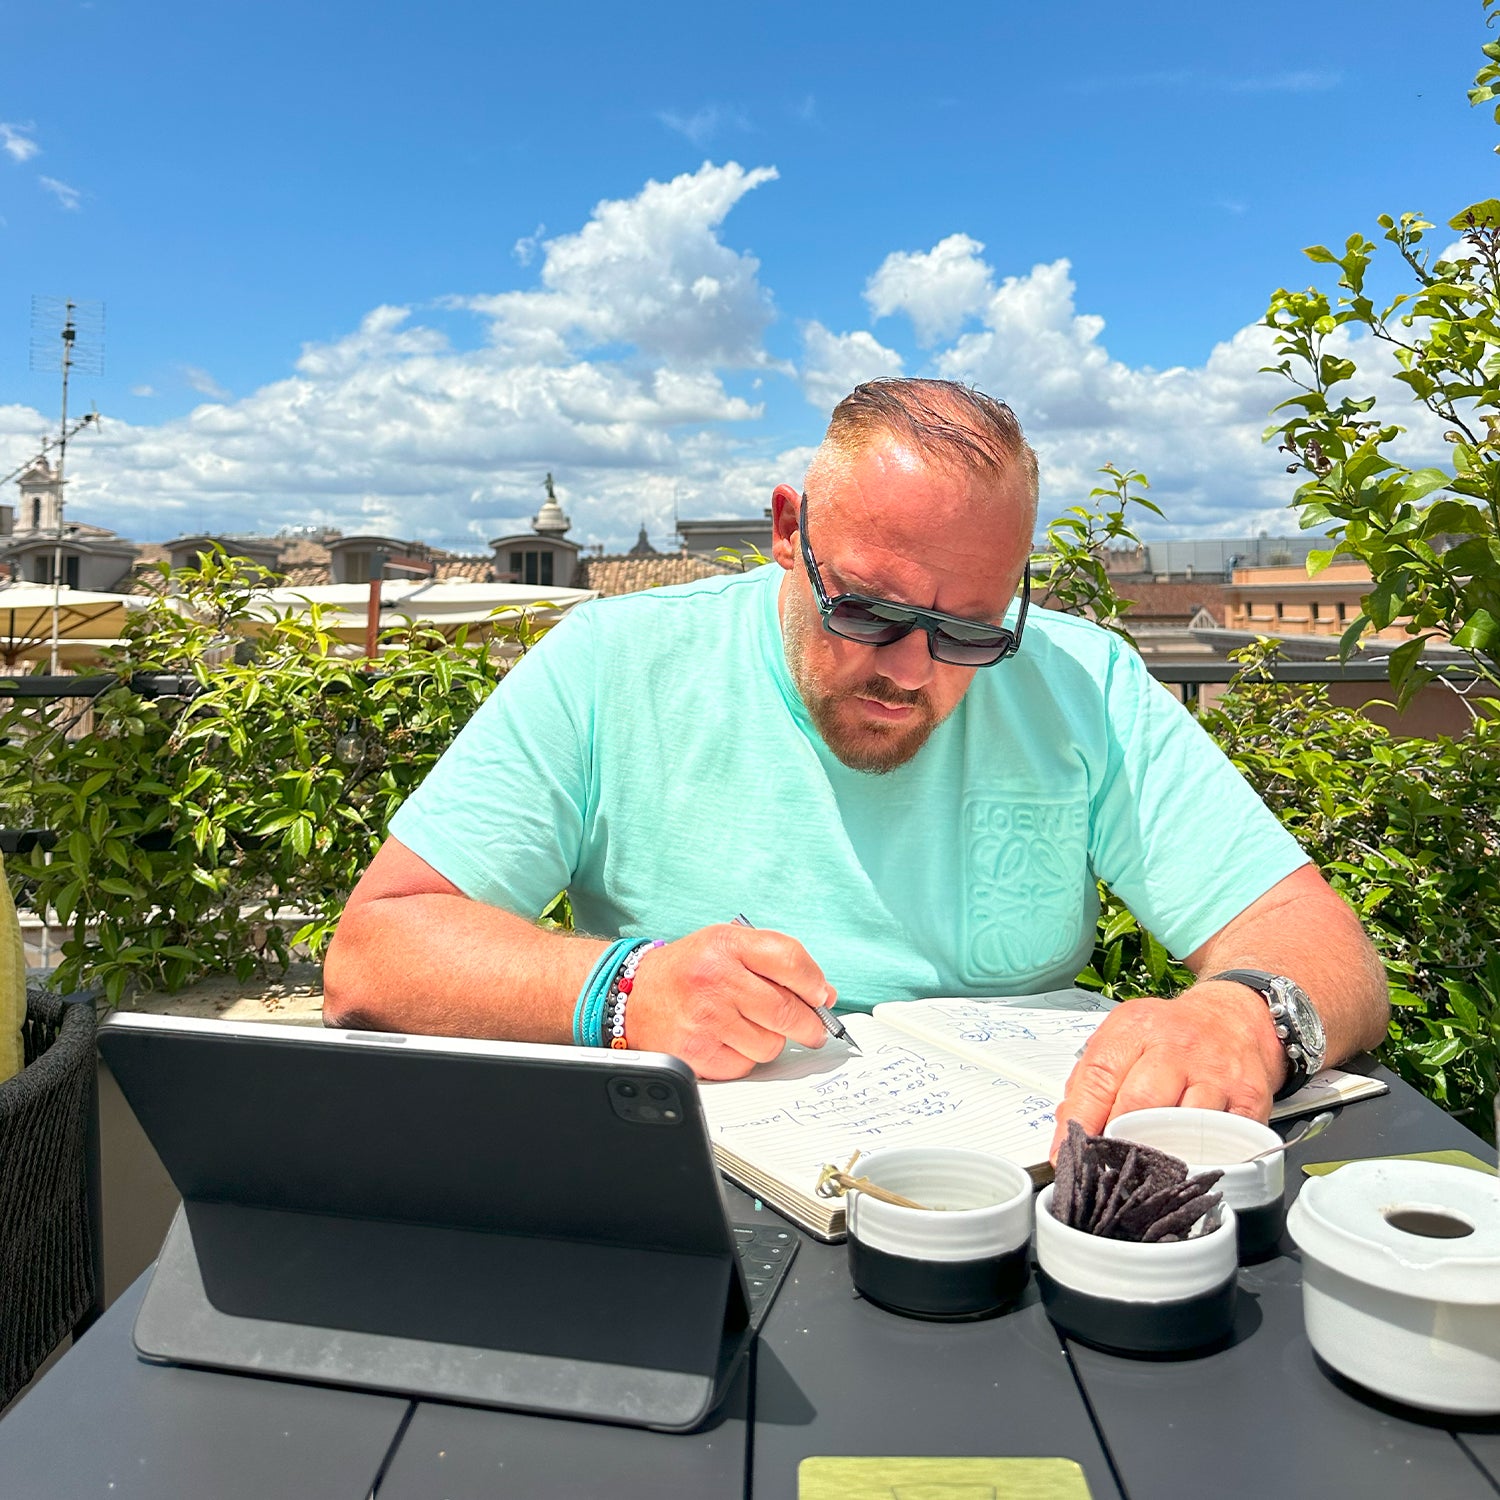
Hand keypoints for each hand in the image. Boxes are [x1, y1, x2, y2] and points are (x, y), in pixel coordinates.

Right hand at [624, 924, 835, 1079]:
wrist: (632, 996)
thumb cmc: (690, 970)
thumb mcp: (727, 945)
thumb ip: (775, 961)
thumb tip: (824, 996)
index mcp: (727, 944)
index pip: (790, 959)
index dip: (814, 982)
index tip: (821, 996)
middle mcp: (715, 979)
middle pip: (787, 1010)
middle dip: (809, 1025)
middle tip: (812, 1029)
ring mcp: (704, 1018)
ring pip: (770, 1044)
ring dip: (771, 1041)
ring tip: (750, 1028)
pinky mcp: (695, 1053)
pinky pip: (744, 1066)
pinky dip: (744, 1059)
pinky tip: (727, 1042)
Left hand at [1049, 981, 1286, 1158]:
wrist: (1233, 1018)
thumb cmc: (1169, 1034)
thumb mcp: (1122, 1037)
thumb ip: (1090, 1080)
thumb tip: (1067, 1129)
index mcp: (1135, 1029)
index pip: (1100, 1077)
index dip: (1081, 1120)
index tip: (1069, 1153)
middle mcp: (1176, 1047)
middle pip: (1141, 1102)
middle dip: (1118, 1140)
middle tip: (1107, 1166)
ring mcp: (1216, 1073)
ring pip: (1184, 1126)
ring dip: (1161, 1155)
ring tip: (1147, 1172)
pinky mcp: (1249, 1098)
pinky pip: (1228, 1139)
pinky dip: (1207, 1159)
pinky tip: (1192, 1165)